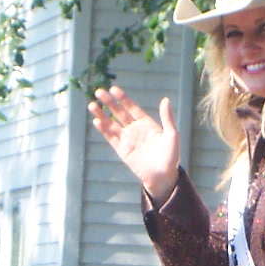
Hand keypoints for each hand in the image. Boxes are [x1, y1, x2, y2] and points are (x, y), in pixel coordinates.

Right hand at [89, 88, 181, 203]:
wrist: (163, 176)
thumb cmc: (171, 156)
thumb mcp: (172, 135)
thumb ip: (166, 117)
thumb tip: (165, 99)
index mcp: (146, 123)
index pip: (132, 108)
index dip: (123, 99)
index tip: (114, 89)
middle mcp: (135, 129)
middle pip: (119, 113)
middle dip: (109, 103)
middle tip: (99, 92)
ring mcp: (127, 139)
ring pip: (111, 124)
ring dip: (102, 115)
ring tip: (92, 105)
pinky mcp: (122, 150)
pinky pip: (111, 138)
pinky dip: (104, 130)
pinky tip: (97, 121)